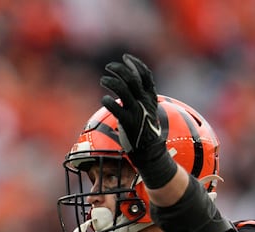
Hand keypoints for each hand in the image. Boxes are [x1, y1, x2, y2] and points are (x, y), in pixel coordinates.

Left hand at [100, 54, 176, 188]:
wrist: (149, 151)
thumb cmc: (145, 130)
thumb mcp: (148, 110)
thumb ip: (141, 96)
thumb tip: (130, 83)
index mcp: (151, 98)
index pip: (146, 75)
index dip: (135, 64)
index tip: (125, 57)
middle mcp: (145, 102)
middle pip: (132, 78)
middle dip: (120, 69)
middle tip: (109, 67)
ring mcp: (137, 112)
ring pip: (124, 90)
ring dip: (111, 82)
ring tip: (103, 80)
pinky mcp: (128, 122)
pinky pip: (117, 108)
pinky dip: (109, 101)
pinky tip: (104, 99)